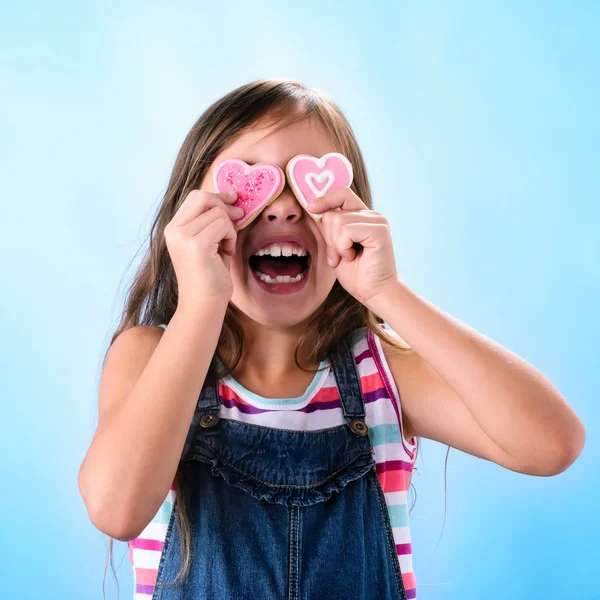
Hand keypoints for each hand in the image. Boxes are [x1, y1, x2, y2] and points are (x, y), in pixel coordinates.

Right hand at [164, 189, 244, 308]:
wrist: (204, 303)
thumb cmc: (210, 275)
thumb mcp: (209, 242)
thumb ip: (211, 221)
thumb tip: (230, 199)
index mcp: (174, 228)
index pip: (195, 197)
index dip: (217, 196)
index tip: (233, 200)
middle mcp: (174, 230)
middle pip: (202, 197)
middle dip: (224, 206)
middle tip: (238, 218)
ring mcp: (183, 237)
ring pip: (217, 213)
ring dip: (229, 228)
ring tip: (226, 247)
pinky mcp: (196, 245)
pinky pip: (223, 226)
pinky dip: (231, 237)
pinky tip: (226, 253)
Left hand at [308, 188, 399, 307]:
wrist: (373, 293)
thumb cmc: (356, 274)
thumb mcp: (335, 246)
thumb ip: (328, 228)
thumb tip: (311, 208)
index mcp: (363, 217)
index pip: (342, 193)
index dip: (325, 199)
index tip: (311, 208)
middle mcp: (372, 215)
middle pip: (333, 212)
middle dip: (329, 237)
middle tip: (340, 255)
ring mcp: (377, 221)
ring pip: (337, 221)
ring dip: (336, 244)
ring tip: (348, 257)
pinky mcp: (379, 231)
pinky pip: (346, 230)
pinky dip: (343, 247)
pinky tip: (353, 257)